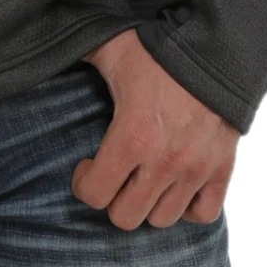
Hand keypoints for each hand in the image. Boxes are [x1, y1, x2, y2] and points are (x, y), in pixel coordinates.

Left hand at [73, 26, 238, 229]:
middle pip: (126, 217)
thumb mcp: (111, 47)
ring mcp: (196, 169)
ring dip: (148, 203)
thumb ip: (79, 54)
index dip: (84, 184)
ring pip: (162, 220)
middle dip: (113, 198)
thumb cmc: (160, 48)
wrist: (217, 46)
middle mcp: (164, 161)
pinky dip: (188, 206)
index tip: (87, 165)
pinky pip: (204, 214)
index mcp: (132, 135)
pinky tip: (175, 184)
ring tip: (143, 178)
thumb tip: (44, 48)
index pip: (95, 196)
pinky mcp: (222, 169)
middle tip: (114, 173)